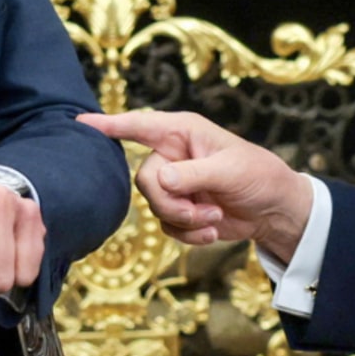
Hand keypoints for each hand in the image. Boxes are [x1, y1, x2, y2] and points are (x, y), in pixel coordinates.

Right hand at [77, 111, 311, 261]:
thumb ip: (193, 174)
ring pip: (154, 205)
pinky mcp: (179, 208)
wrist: (274, 209)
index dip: (110, 124)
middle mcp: (172, 154)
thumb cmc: (258, 175)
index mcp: (183, 131)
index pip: (139, 125)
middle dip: (171, 202)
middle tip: (202, 210)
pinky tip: (212, 229)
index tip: (80, 122)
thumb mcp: (230, 170)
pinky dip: (188, 233)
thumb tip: (160, 179)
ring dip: (185, 219)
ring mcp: (175, 182)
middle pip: (144, 179)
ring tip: (214, 216)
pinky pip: (166, 225)